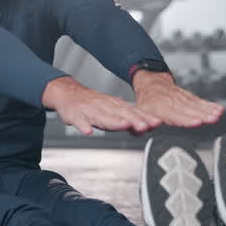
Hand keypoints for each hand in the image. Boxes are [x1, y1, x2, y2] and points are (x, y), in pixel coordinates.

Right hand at [42, 76, 161, 136]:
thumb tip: (147, 127)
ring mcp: (90, 111)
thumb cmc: (93, 104)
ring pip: (103, 117)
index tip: (156, 123)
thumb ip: (129, 119)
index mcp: (115, 106)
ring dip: (113, 122)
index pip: (133, 112)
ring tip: (122, 126)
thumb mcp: (113, 109)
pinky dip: (84, 126)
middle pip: (121, 114)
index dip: (145, 118)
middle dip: (133, 120)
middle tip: (144, 126)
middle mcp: (105, 107)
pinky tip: (88, 131)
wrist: (69, 93)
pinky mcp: (76, 116)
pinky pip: (80, 122)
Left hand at [134, 73, 222, 127]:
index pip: (174, 115)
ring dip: (208, 110)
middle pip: (189, 110)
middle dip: (202, 115)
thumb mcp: (140, 111)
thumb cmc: (147, 100)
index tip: (197, 122)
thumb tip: (141, 129)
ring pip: (196, 104)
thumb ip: (141, 122)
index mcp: (160, 108)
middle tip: (213, 119)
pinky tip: (218, 108)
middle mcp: (172, 102)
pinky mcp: (188, 96)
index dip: (186, 119)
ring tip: (218, 114)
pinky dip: (209, 104)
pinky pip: (199, 100)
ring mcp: (181, 98)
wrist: (152, 81)